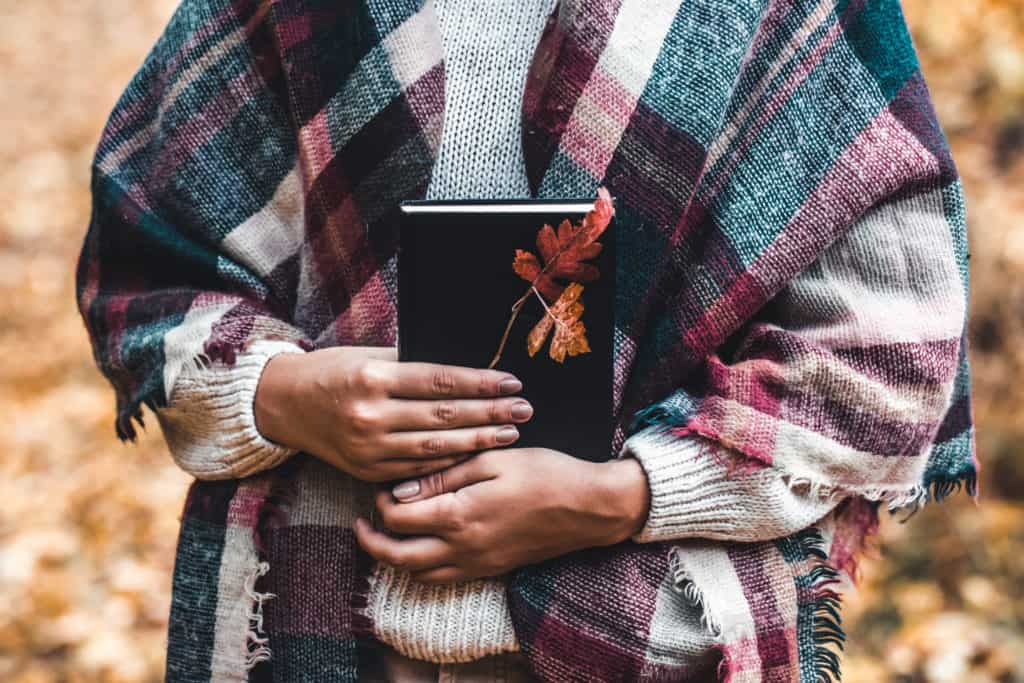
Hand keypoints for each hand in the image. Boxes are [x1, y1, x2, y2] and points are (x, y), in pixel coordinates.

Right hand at [253, 347, 533, 481]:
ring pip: (436, 448)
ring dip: (478, 441)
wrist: (285, 404)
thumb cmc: (334, 371)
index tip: (511, 383)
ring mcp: (369, 447)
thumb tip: (464, 370)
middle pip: (445, 416)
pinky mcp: (368, 470)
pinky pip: (418, 469)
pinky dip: (450, 463)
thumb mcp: (369, 357)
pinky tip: (476, 455)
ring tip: (510, 433)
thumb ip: (411, 365)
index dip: (480, 384)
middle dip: (490, 413)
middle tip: (524, 410)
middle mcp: (371, 415)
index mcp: (374, 378)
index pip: (441, 382)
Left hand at [353, 448, 650, 583]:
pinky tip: (426, 543)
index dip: (381, 502)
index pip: (397, 519)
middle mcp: (463, 548)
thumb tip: (399, 491)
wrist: (588, 507)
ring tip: (391, 533)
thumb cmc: (544, 473)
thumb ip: (442, 477)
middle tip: (362, 523)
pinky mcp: (491, 569)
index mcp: (459, 516)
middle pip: (398, 558)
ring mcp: (478, 564)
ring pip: (418, 575)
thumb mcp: (491, 460)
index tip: (383, 484)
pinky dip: (424, 567)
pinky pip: (444, 579)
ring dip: (397, 557)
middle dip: (372, 542)